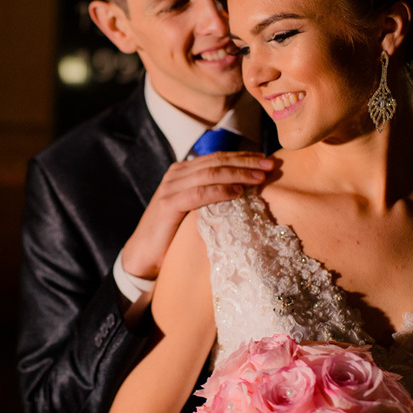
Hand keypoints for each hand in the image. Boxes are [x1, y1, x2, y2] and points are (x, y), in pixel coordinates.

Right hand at [120, 152, 273, 279]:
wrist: (142, 256)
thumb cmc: (173, 235)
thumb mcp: (194, 209)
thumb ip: (210, 196)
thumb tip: (243, 189)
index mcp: (182, 172)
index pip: (217, 158)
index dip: (242, 156)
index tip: (265, 158)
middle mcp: (175, 175)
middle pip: (216, 161)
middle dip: (245, 162)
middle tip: (269, 164)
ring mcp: (170, 188)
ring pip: (209, 174)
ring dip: (238, 174)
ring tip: (260, 177)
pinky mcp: (167, 205)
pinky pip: (198, 193)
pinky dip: (220, 191)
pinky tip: (238, 192)